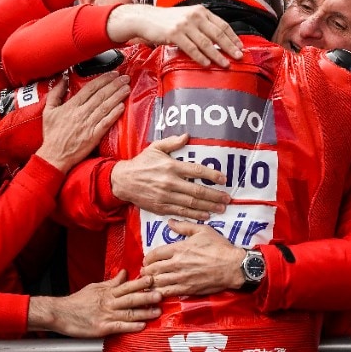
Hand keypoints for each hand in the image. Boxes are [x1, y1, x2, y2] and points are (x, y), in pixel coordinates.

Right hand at [27, 270, 161, 337]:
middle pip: (130, 298)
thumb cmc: (77, 301)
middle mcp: (109, 302)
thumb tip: (125, 273)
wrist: (60, 313)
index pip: (127, 285)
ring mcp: (106, 315)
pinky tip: (141, 326)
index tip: (153, 279)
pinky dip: (131, 326)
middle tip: (160, 294)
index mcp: (108, 292)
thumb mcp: (96, 287)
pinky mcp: (102, 328)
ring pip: (128, 313)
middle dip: (146, 296)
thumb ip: (112, 282)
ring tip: (157, 311)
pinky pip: (119, 326)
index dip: (141, 282)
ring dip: (144, 312)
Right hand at [35, 72, 130, 172]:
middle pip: (101, 95)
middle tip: (125, 77)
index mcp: (71, 106)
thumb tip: (63, 78)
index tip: (113, 73)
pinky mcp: (94, 136)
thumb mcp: (48, 111)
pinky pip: (106, 122)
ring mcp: (88, 125)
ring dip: (118, 96)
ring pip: (106, 107)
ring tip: (127, 87)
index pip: (90, 88)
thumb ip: (56, 93)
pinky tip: (122, 106)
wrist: (54, 156)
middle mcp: (81, 113)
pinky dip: (114, 114)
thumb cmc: (52, 135)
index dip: (103, 79)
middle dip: (114, 84)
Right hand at [105, 3, 242, 65]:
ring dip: (217, 55)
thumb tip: (219, 40)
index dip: (233, 37)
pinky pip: (191, 48)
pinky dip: (200, 57)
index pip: (222, 25)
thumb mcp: (188, 17)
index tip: (240, 47)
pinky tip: (207, 64)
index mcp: (201, 11)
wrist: (146, 19)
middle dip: (230, 47)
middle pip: (217, 34)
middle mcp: (194, 16)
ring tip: (225, 64)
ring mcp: (184, 25)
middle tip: (238, 57)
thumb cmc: (168, 20)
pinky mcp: (174, 34)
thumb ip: (202, 25)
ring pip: (206, 43)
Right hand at [111, 134, 231, 219]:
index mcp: (171, 166)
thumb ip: (172, 142)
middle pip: (197, 191)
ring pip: (191, 204)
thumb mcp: (155, 148)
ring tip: (221, 208)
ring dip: (208, 207)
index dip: (212, 175)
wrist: (122, 181)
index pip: (196, 171)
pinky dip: (195, 215)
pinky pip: (181, 212)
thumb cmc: (141, 163)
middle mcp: (170, 182)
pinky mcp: (161, 207)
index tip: (224, 179)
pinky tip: (205, 215)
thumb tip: (187, 136)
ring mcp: (166, 196)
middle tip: (227, 198)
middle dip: (215, 195)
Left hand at [141, 220, 245, 297]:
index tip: (147, 260)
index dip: (147, 258)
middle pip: (153, 269)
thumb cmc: (219, 247)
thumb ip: (184, 226)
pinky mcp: (187, 289)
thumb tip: (169, 222)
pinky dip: (158, 292)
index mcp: (179, 248)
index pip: (155, 254)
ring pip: (157, 282)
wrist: (233, 266)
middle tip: (145, 272)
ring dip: (149, 282)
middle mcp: (177, 264)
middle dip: (146, 271)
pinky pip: (167, 292)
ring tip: (148, 282)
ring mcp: (181, 278)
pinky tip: (156, 292)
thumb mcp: (203, 231)